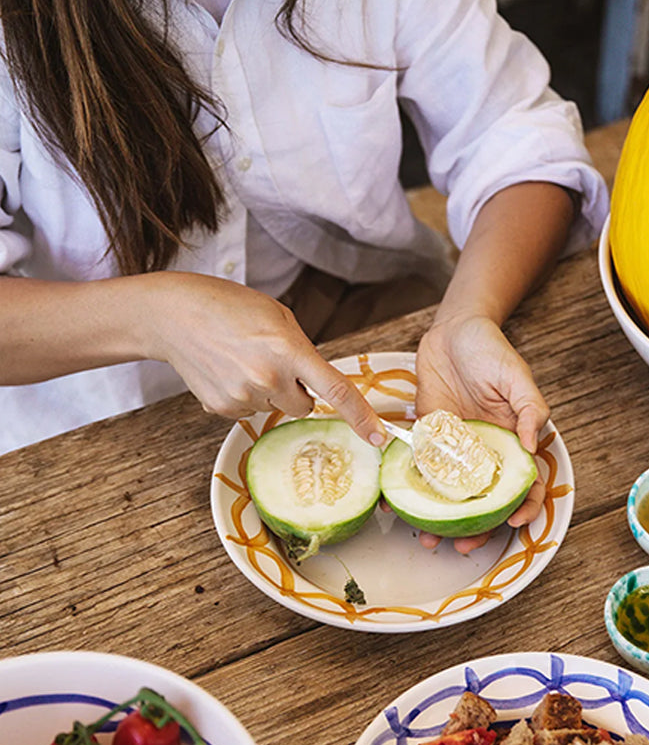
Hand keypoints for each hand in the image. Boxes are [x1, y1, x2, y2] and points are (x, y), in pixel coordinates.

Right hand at [144, 274, 386, 445]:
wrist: (172, 316)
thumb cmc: (227, 307)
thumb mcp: (278, 317)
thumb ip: (302, 351)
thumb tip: (316, 384)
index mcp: (289, 350)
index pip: (336, 391)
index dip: (362, 418)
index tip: (381, 438)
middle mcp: (268, 378)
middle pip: (304, 406)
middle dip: (298, 390)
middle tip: (272, 362)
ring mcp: (243, 397)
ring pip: (276, 409)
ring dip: (269, 391)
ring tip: (242, 361)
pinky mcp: (222, 409)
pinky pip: (249, 411)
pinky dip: (244, 396)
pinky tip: (226, 371)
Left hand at [414, 313, 548, 552]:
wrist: (453, 330)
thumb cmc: (491, 350)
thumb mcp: (518, 376)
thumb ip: (529, 409)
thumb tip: (530, 444)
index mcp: (510, 443)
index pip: (524, 485)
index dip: (524, 508)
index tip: (514, 523)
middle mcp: (482, 454)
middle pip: (483, 503)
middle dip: (476, 530)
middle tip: (462, 547)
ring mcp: (452, 451)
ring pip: (448, 497)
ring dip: (439, 522)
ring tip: (427, 540)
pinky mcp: (424, 440)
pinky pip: (416, 471)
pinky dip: (407, 491)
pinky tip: (395, 506)